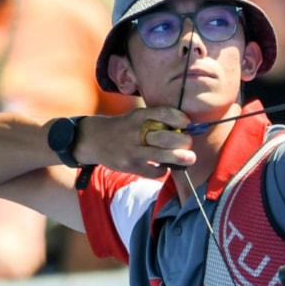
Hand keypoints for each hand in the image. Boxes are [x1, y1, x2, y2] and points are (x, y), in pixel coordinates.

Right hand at [75, 107, 195, 178]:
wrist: (94, 140)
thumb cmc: (123, 128)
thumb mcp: (135, 117)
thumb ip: (154, 120)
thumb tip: (183, 129)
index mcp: (139, 116)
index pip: (162, 113)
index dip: (178, 118)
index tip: (187, 122)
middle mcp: (135, 132)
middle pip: (165, 137)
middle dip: (182, 141)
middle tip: (189, 142)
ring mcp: (132, 150)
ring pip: (160, 155)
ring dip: (179, 157)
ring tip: (190, 158)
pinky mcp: (129, 166)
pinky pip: (152, 172)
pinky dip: (162, 171)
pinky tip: (164, 167)